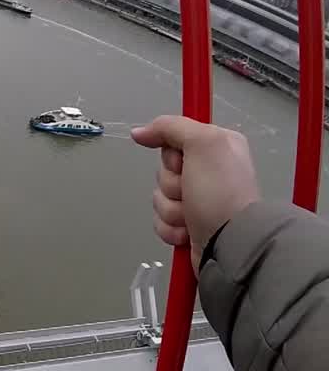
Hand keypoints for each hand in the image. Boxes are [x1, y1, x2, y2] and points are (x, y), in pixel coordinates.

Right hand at [131, 115, 259, 272]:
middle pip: (164, 171)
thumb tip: (140, 132)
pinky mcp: (188, 224)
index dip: (171, 153)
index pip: (174, 139)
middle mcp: (208, 171)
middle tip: (191, 191)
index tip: (182, 161)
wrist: (230, 243)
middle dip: (171, 185)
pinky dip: (170, 228)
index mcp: (217, 146)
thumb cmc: (222, 193)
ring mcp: (198, 199)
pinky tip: (188, 231)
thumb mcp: (203, 144)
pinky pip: (161, 221)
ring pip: (160, 198)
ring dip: (171, 210)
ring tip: (193, 216)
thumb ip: (171, 127)